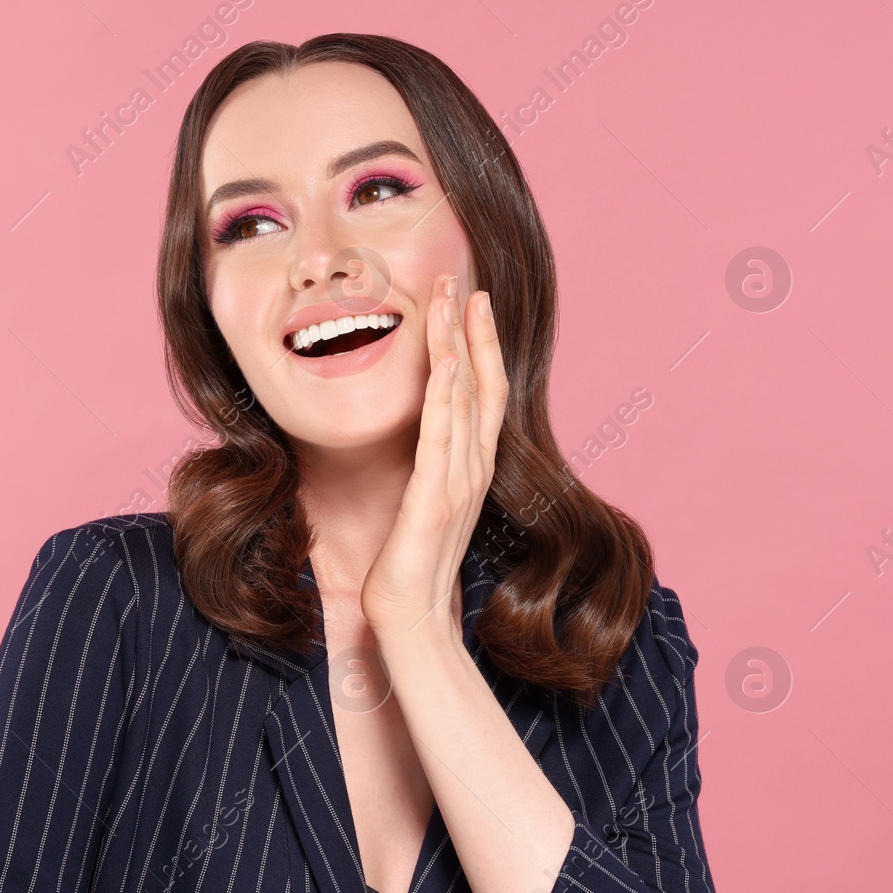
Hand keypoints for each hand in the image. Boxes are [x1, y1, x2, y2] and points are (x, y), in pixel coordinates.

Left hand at [360, 272, 508, 645]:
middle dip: (472, 328)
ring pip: (463, 398)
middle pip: (481, 382)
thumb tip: (419, 434)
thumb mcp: (424, 501)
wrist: (409, 615)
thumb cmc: (409, 562)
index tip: (473, 299)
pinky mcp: (435, 497)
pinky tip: (448, 362)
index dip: (481, 343)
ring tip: (453, 298)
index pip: (483, 391)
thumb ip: (428, 466)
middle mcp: (473, 466)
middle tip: (462, 278)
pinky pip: (442, 436)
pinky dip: (446, 396)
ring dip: (459, 344)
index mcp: (471, 465)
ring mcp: (458, 480)